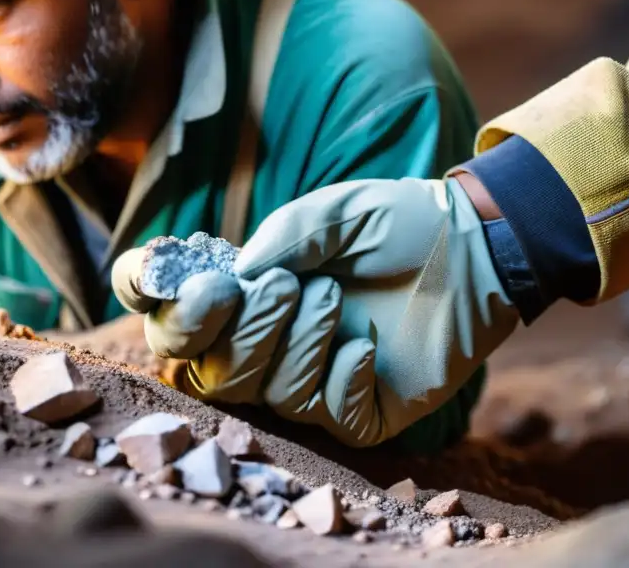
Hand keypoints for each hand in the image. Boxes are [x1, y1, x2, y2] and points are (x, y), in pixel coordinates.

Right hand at [112, 177, 520, 447]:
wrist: (474, 250)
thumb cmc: (400, 223)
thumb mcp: (335, 211)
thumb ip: (280, 238)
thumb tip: (234, 277)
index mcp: (250, 292)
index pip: (173, 313)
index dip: (154, 301)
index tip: (170, 277)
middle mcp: (269, 342)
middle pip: (208, 369)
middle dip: (239, 329)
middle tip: (285, 284)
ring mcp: (312, 378)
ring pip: (264, 393)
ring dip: (295, 343)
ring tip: (335, 297)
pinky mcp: (359, 409)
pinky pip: (325, 416)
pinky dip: (341, 379)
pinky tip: (366, 348)